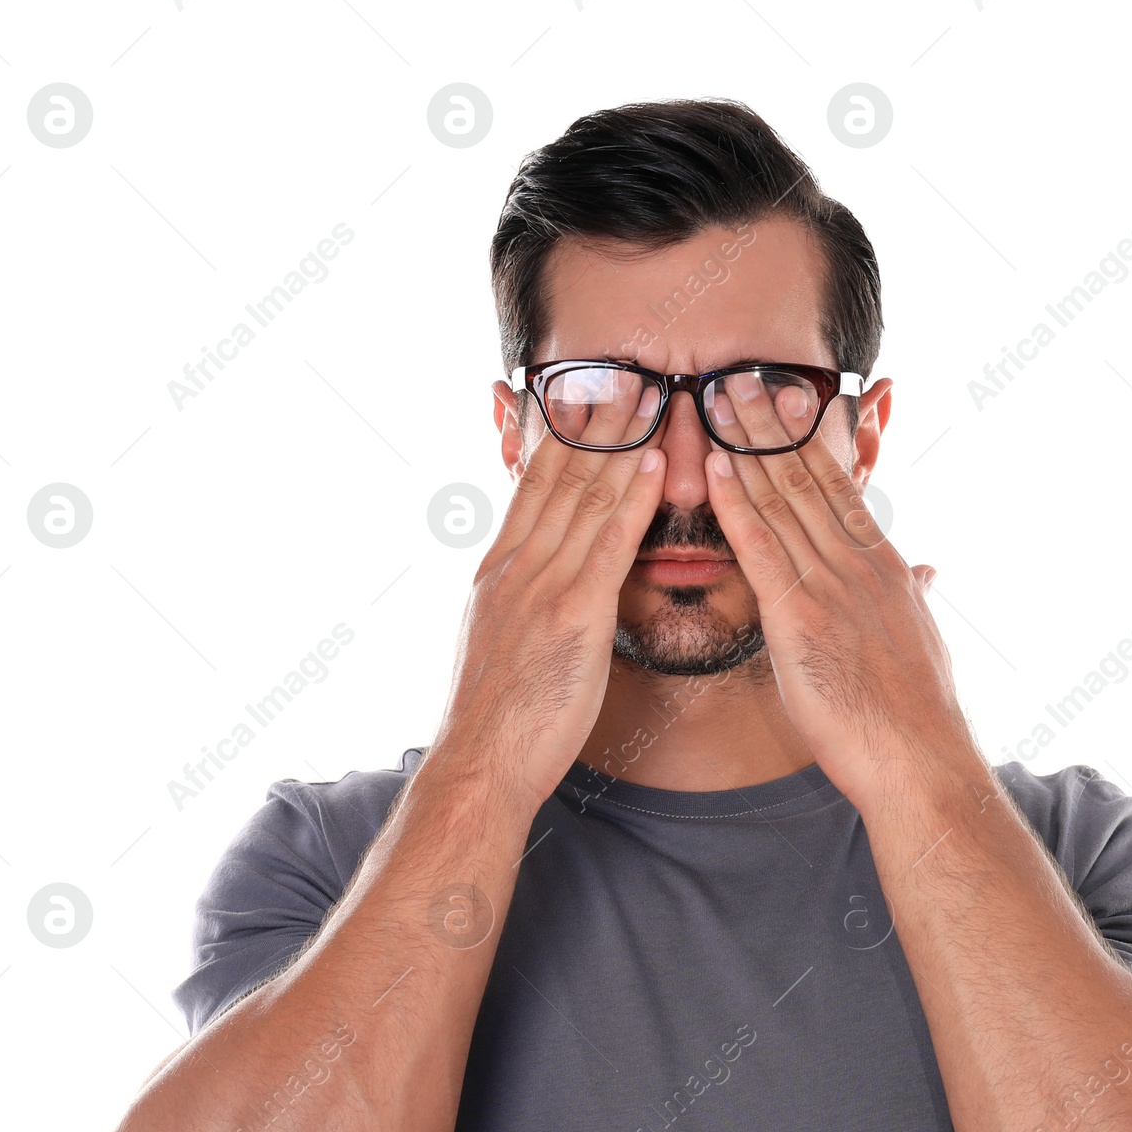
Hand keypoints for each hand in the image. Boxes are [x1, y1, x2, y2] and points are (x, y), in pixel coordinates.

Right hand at [433, 385, 666, 809]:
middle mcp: (517, 566)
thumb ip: (520, 600)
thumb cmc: (498, 717)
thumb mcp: (498, 641)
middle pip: (558, 476)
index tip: (581, 395)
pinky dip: (629, 499)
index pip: (532, 485)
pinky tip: (650, 463)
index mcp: (500, 570)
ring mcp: (542, 586)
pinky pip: (606, 545)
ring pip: (584, 497)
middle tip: (621, 370)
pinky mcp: (571, 615)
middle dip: (591, 421)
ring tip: (645, 394)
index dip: (559, 436)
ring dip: (618, 442)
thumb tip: (536, 582)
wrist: (481, 761)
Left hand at [702, 373, 977, 811]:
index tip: (788, 398)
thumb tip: (921, 572)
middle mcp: (856, 564)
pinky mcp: (800, 619)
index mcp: (882, 567)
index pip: (840, 487)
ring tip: (721, 399)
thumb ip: (911, 598)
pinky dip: (738, 505)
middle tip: (742, 374)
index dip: (809, 440)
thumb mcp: (921, 639)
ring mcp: (830, 587)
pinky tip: (717, 469)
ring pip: (783, 500)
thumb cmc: (916, 714)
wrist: (920, 761)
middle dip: (772, 424)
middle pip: (808, 478)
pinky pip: (764, 550)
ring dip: (747, 447)